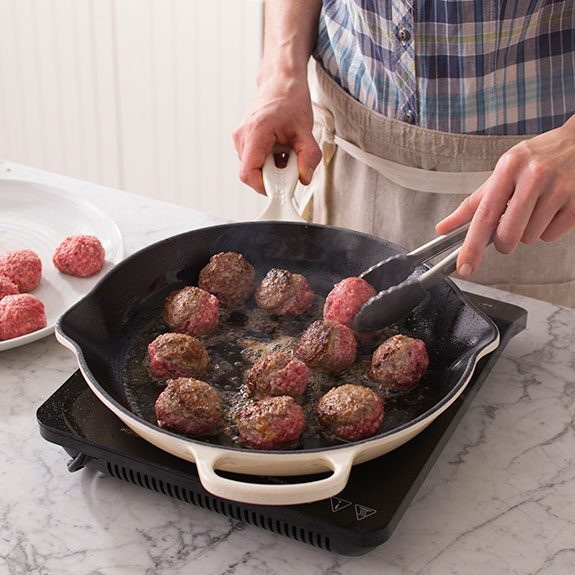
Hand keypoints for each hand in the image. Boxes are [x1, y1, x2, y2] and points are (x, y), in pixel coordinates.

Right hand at [232, 71, 321, 194]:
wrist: (280, 81)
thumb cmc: (291, 101)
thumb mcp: (306, 131)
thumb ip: (308, 157)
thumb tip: (305, 178)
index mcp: (256, 132)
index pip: (248, 174)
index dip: (263, 187)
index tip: (280, 187)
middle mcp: (242, 136)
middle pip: (252, 173)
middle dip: (273, 175)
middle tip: (290, 163)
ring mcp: (240, 138)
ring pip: (253, 168)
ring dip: (272, 168)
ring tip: (285, 150)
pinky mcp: (243, 140)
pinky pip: (253, 160)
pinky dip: (268, 161)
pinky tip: (279, 148)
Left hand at [436, 116, 574, 276]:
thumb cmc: (537, 158)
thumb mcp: (503, 171)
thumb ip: (474, 203)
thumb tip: (444, 228)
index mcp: (510, 167)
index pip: (485, 215)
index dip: (472, 245)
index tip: (465, 265)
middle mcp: (535, 175)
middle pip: (508, 234)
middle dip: (504, 241)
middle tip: (508, 228)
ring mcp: (560, 188)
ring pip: (530, 237)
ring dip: (528, 231)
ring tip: (536, 206)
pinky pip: (551, 235)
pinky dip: (547, 229)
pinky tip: (551, 209)